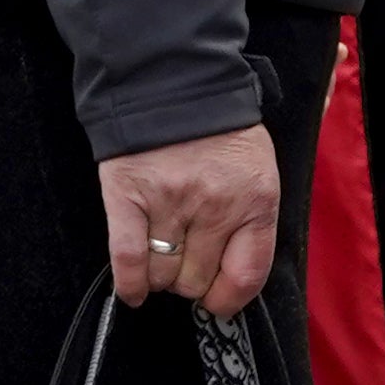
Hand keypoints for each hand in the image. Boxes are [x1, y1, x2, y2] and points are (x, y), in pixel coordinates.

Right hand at [100, 123, 284, 317]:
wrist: (174, 83)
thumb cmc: (220, 133)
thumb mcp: (257, 172)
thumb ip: (250, 220)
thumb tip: (231, 278)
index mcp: (255, 202)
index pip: (246, 276)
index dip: (228, 300)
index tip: (217, 302)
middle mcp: (215, 207)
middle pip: (198, 280)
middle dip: (190, 281)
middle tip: (185, 264)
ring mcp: (170, 203)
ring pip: (163, 275)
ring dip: (161, 277)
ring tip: (161, 259)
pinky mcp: (128, 197)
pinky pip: (128, 258)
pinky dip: (130, 284)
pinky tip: (133, 292)